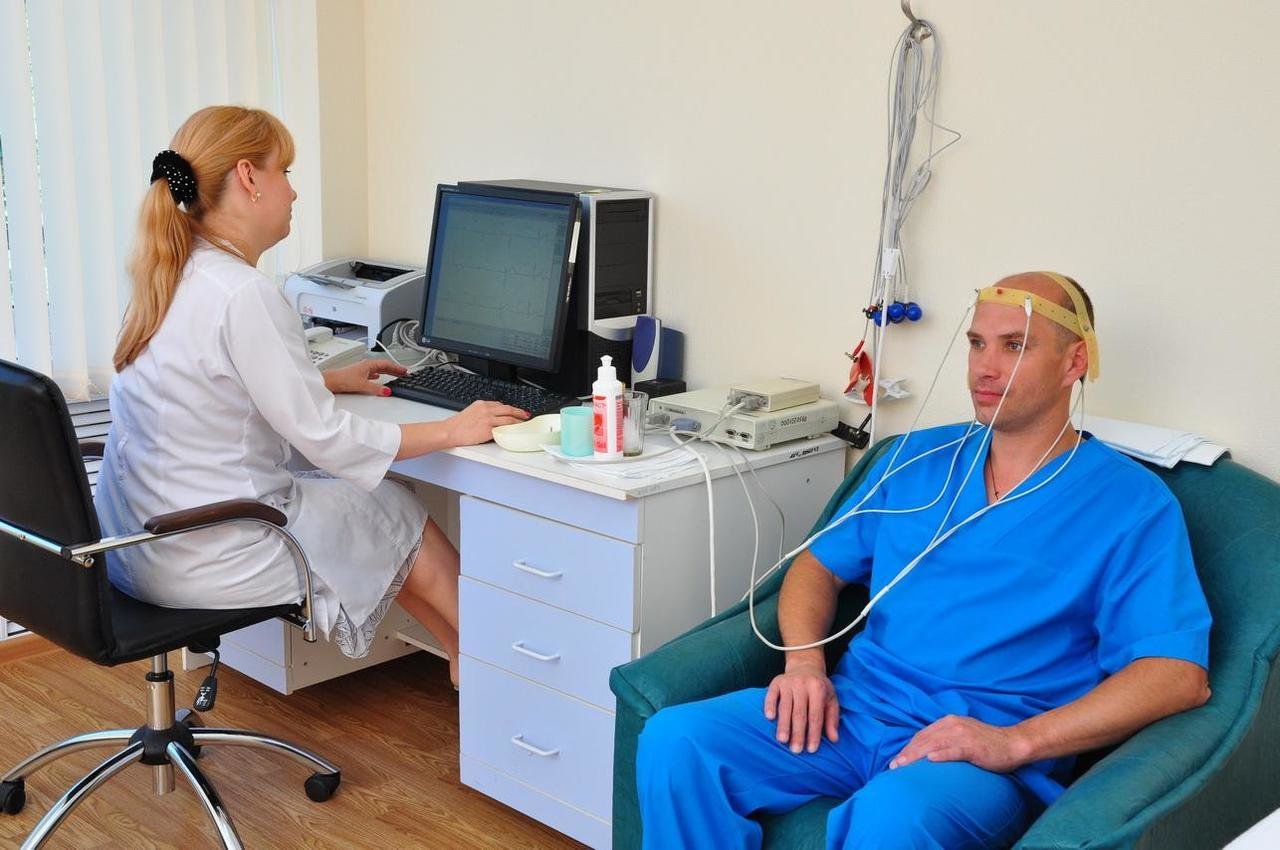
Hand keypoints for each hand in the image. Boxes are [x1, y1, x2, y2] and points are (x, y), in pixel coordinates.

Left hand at [324, 359, 407, 395]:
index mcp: (369, 364)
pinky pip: (372, 374)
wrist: (331, 381)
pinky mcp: (358, 375)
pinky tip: (378, 378)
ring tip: (394, 375)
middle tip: (403, 373)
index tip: (405, 371)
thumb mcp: (363, 385)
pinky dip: (379, 375)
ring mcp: (362, 370)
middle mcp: (366, 366)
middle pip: (384, 366)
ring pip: (379, 369)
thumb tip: (387, 391)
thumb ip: (376, 389)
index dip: (397, 367)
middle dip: (394, 369)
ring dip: (387, 372)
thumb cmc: (343, 379)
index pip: (387, 364)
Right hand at [446, 400, 528, 446]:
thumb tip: (490, 418)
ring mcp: (488, 419)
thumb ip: (481, 413)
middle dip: (518, 411)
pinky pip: (504, 428)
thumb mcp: (470, 412)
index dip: (508, 408)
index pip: (499, 404)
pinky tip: (516, 430)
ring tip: (524, 423)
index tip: (513, 411)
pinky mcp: (488, 429)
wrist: (450, 431)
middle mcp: (486, 409)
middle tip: (525, 414)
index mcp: (481, 404)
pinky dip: (512, 428)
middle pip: (507, 409)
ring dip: (518, 420)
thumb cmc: (457, 425)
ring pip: (509, 418)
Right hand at [763, 661, 839, 753]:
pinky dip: (769, 705)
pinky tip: (769, 717)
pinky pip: (771, 695)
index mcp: (818, 689)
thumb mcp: (831, 699)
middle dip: (798, 733)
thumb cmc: (819, 687)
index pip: (816, 715)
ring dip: (783, 724)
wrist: (805, 665)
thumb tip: (834, 739)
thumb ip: (832, 719)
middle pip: (800, 713)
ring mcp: (788, 682)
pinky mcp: (776, 682)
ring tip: (782, 740)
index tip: (811, 749)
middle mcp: (803, 684)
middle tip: (796, 750)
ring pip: (785, 706)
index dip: (814, 733)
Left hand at [889, 715, 1030, 772]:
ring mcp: (963, 735)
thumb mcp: (962, 736)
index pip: (922, 735)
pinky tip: (930, 760)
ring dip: (917, 755)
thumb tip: (926, 754)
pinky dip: (942, 754)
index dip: (908, 748)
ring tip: (904, 766)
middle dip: (907, 753)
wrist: (1013, 743)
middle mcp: (953, 725)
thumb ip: (945, 740)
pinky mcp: (973, 746)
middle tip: (894, 766)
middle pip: (924, 739)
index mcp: (948, 722)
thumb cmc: (987, 744)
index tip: (896, 760)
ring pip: (934, 744)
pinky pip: (954, 750)